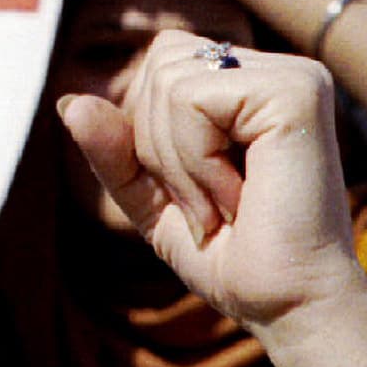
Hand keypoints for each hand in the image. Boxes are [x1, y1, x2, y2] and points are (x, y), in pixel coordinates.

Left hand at [59, 32, 362, 330]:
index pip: (160, 63)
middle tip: (208, 202)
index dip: (151, 131)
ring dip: (178, 163)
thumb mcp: (149, 198)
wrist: (286, 303)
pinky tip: (238, 197)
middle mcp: (278, 69)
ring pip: (171, 81)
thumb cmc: (228, 253)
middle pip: (161, 62)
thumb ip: (112, 150)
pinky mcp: (298, 91)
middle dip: (159, 145)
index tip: (195, 190)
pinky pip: (194, 100)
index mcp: (250, 83)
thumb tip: (69, 102)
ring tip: (223, 204)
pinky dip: (196, 161)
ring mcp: (293, 76)